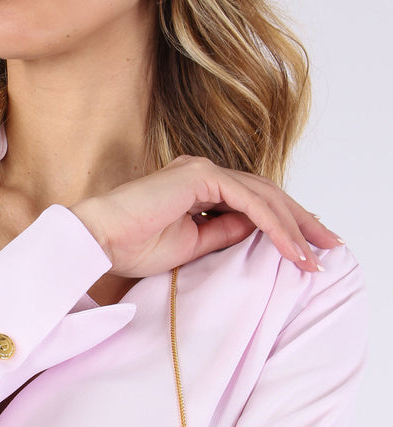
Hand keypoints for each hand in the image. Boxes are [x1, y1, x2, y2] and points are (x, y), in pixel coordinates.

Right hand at [72, 155, 342, 276]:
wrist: (98, 239)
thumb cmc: (130, 245)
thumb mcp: (190, 246)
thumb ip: (223, 233)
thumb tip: (256, 230)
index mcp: (198, 187)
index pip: (253, 202)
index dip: (283, 225)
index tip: (305, 250)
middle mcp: (203, 173)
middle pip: (266, 194)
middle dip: (301, 221)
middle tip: (328, 247)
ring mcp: (202, 171)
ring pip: (264, 196)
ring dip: (293, 227)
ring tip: (313, 255)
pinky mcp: (200, 177)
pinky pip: (249, 201)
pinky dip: (273, 224)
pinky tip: (290, 246)